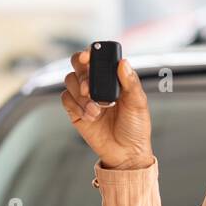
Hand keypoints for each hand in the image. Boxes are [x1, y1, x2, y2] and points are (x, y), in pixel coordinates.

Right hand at [61, 52, 154, 168]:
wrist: (126, 153)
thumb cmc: (135, 127)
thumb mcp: (138, 103)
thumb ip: (131, 83)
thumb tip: (123, 63)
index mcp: (112, 78)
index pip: (96, 57)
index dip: (89, 52)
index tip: (87, 56)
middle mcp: (96, 84)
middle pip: (77, 65)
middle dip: (81, 74)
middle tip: (88, 88)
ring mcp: (84, 97)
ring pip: (69, 81)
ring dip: (80, 94)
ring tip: (96, 110)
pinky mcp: (75, 111)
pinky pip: (66, 99)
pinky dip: (76, 106)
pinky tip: (90, 116)